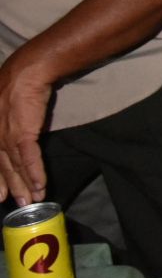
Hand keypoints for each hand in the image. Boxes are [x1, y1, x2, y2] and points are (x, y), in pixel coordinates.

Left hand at [0, 53, 52, 205]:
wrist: (26, 73)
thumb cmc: (15, 87)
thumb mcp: (3, 109)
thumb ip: (6, 125)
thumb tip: (15, 138)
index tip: (2, 195)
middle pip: (3, 168)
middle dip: (11, 187)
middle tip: (19, 204)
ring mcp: (5, 137)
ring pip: (15, 167)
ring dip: (25, 185)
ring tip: (34, 199)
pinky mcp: (21, 134)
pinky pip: (29, 158)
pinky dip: (35, 172)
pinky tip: (41, 184)